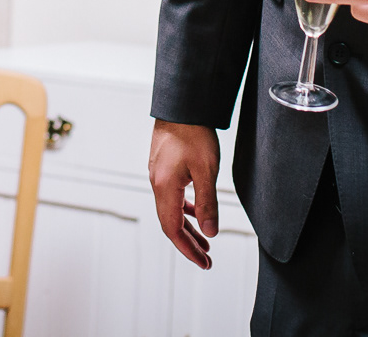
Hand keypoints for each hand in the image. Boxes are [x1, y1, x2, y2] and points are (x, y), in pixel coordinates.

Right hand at [148, 121, 219, 269]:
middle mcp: (157, 183)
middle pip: (170, 222)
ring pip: (171, 209)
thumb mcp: (206, 170)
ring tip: (205, 240)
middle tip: (206, 259)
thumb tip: (210, 232)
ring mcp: (158, 174)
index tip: (203, 262)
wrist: (182, 104)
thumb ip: (208, 203)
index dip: (188, 249)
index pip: (172, 229)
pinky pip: (172, 195)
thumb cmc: (193, 133)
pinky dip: (184, 208)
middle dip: (188, 243)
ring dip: (188, 227)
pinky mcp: (163, 166)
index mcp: (164, 188)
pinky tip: (196, 210)